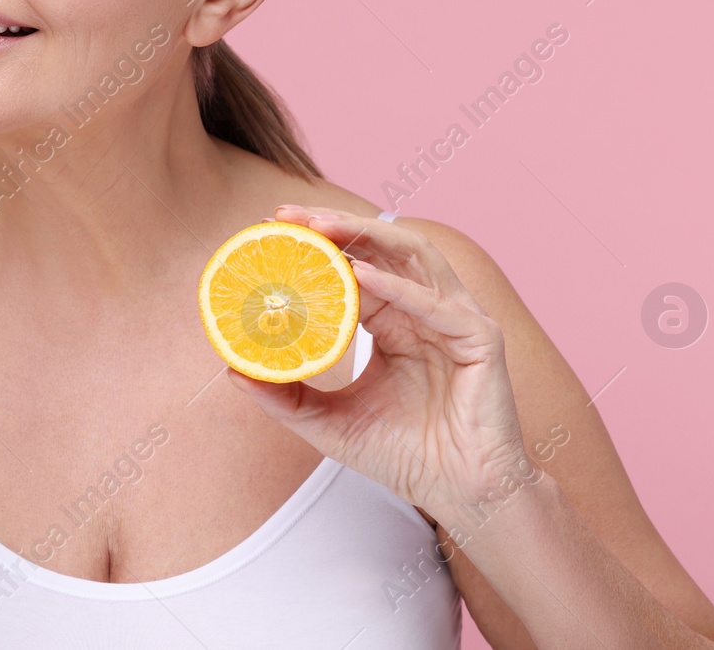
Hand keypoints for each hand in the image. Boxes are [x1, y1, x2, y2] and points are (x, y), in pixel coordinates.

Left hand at [225, 206, 532, 522]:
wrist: (461, 497)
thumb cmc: (403, 457)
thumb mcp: (328, 423)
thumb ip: (285, 396)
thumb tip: (233, 369)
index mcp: (394, 322)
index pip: (354, 265)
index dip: (317, 245)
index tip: (270, 231)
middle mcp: (425, 311)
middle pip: (382, 247)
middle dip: (335, 225)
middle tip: (286, 217)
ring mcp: (455, 320)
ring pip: (414, 256)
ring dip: (367, 236)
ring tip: (320, 228)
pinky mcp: (481, 340)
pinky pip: (436, 305)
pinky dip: (398, 286)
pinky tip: (361, 275)